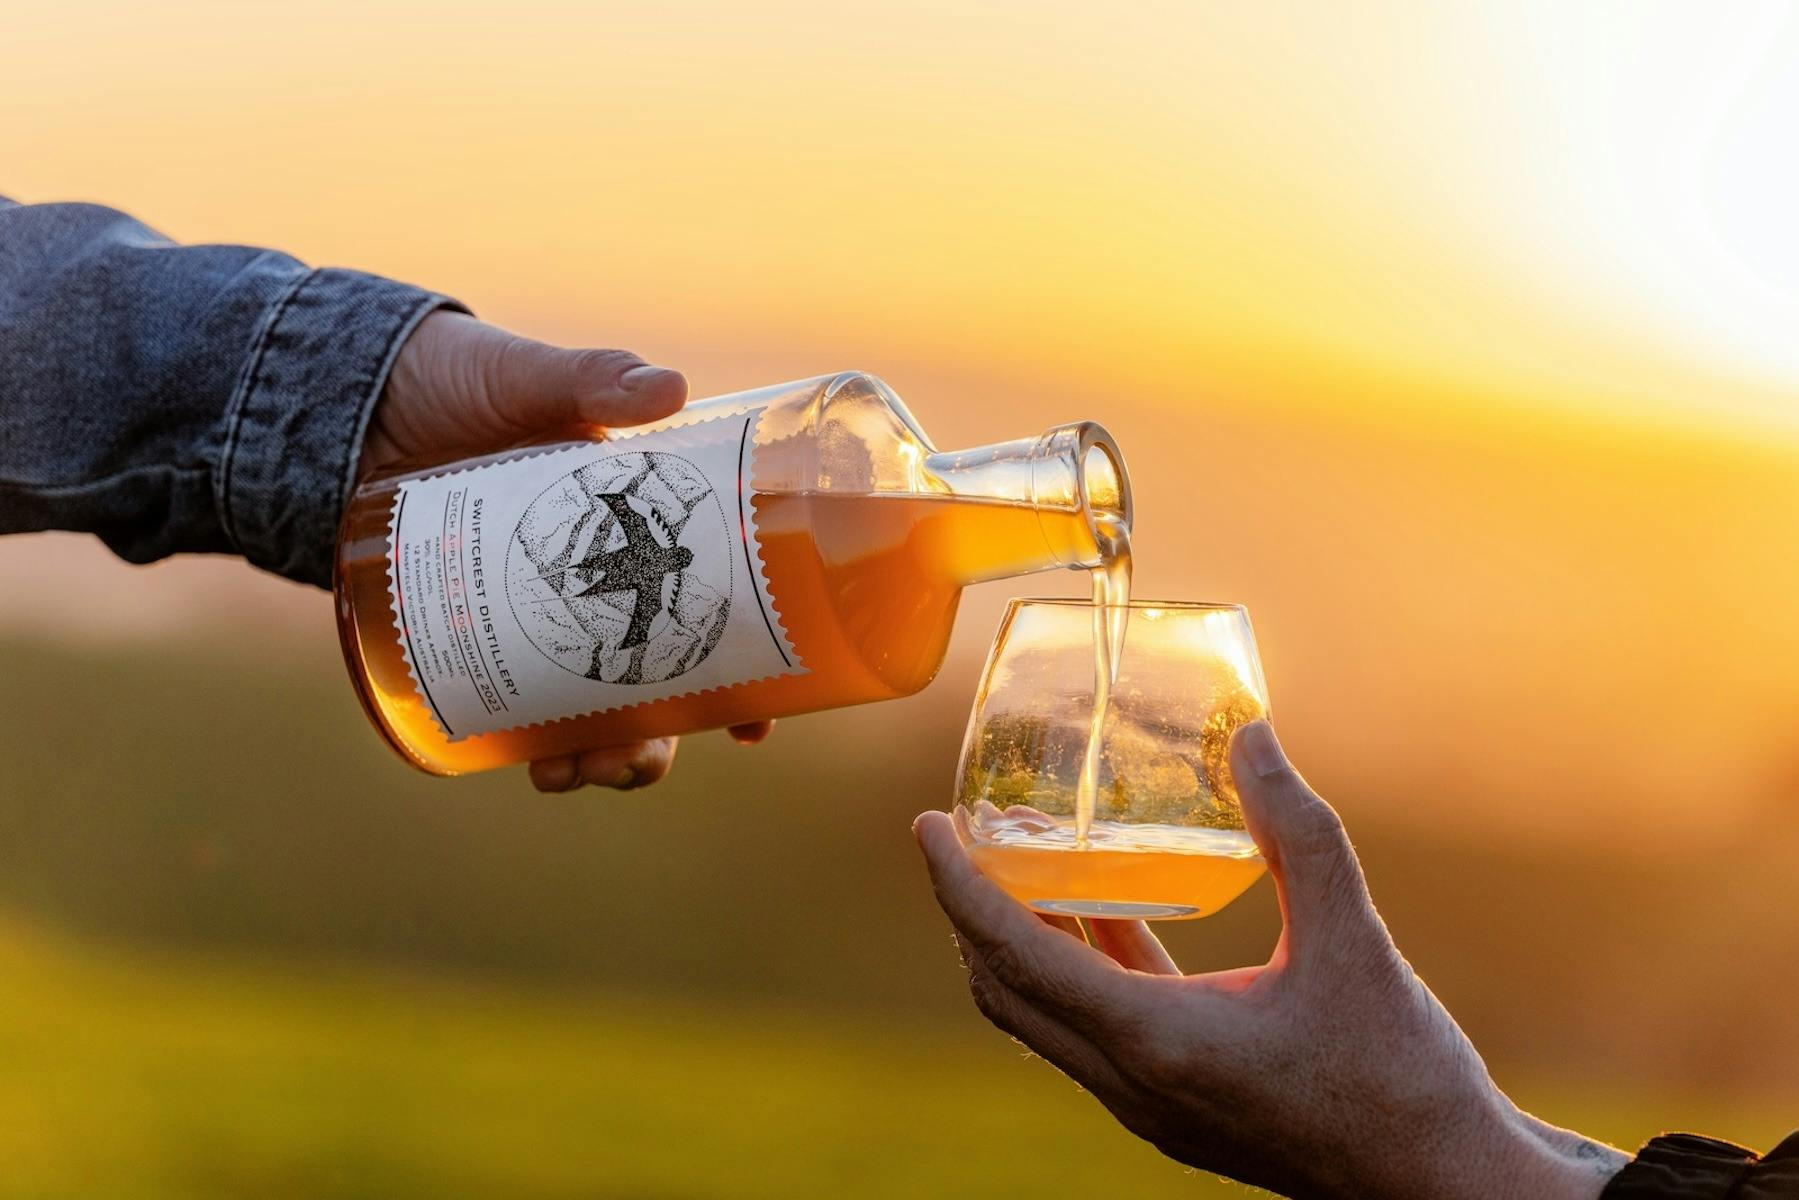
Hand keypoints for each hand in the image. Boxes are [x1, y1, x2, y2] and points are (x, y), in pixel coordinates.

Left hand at [363, 311, 773, 791]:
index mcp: (639, 529)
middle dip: (656, 743)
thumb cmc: (460, 379)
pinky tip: (525, 763)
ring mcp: (538, 613)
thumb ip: (592, 379)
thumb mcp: (531, 378)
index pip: (711, 610)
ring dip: (595, 757)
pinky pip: (513, 702)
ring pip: (587, 708)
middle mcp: (602, 583)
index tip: (752, 730)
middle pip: (653, 686)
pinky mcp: (473, 628)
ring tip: (571, 773)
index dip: (746, 678)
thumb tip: (672, 389)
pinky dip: (525, 742)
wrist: (354, 397)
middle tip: (633, 761)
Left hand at [914, 720, 1626, 1199]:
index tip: (928, 826)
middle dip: (968, 912)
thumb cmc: (1401, 1075)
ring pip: (1045, 1017)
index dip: (959, 887)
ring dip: (1018, 944)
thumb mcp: (1353, 940)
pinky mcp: (1178, 1106)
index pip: (1014, 956)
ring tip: (1019, 864)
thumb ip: (1298, 832)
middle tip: (960, 837)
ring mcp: (1149, 1105)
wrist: (1442, 1185)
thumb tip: (1251, 734)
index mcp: (1154, 1043)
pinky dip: (1078, 971)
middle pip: (1007, 991)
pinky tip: (1106, 915)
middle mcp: (1131, 1083)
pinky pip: (1096, 1030)